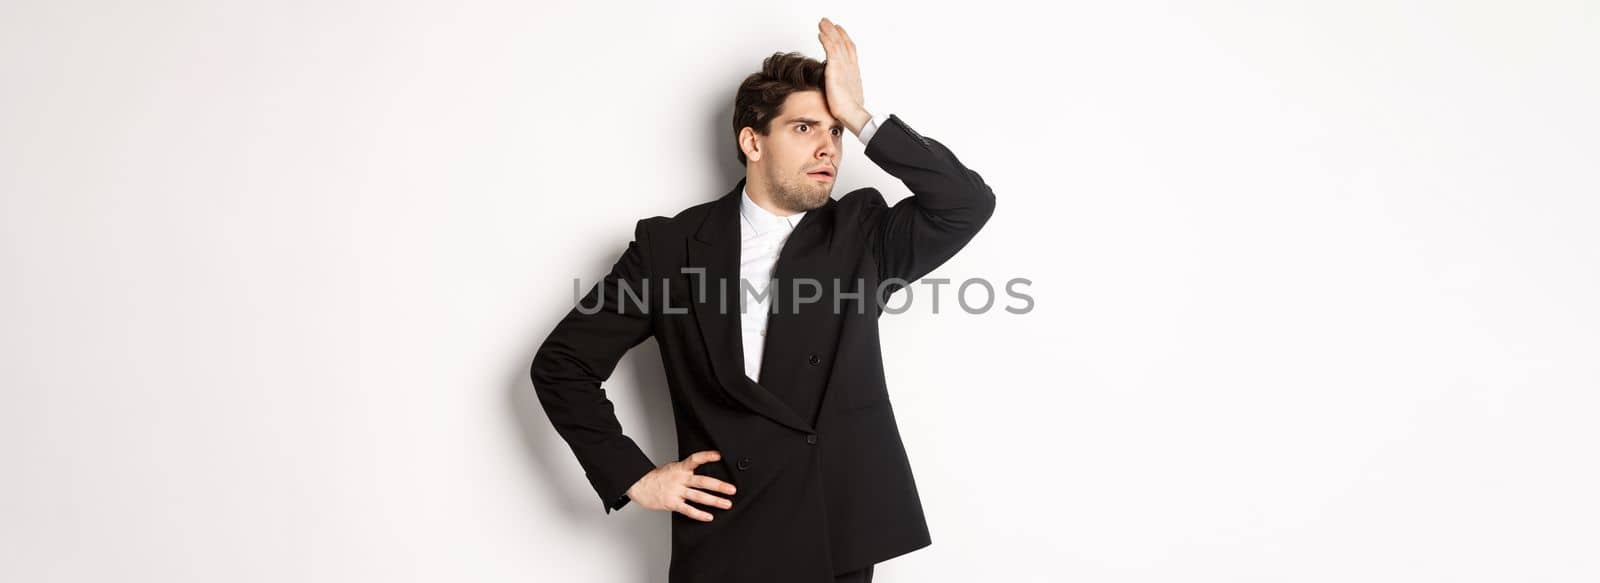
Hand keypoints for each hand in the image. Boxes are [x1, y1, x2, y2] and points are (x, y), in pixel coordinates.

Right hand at [624, 450, 736, 521]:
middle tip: (732, 489)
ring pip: (698, 496)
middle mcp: (680, 479)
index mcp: (680, 468)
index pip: (695, 459)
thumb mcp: (672, 468)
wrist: (639, 485)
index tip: (719, 455)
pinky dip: (699, 514)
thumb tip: (701, 471)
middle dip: (719, 486)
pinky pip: (688, 509)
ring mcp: (676, 491)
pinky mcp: (672, 503)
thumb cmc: (657, 478)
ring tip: (727, 504)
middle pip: (702, 481)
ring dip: (714, 501)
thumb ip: (686, 470)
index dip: (707, 456)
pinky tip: (708, 516)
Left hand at [817, 17, 870, 134]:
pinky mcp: (835, 70)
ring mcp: (843, 67)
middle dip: (835, 31)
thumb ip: (843, 88)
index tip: (839, 30)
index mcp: (853, 72)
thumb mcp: (848, 95)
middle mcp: (850, 67)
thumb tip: (840, 89)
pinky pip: (831, 50)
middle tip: (828, 22)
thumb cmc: (850, 111)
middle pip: (844, 43)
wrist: (853, 115)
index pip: (850, 50)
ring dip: (829, 31)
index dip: (844, 38)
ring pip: (837, 43)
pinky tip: (821, 34)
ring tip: (822, 23)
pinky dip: (826, 40)